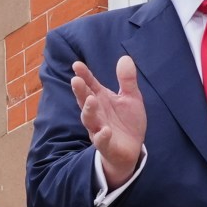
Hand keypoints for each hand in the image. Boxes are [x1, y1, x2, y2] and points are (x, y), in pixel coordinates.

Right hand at [71, 57, 147, 189]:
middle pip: (85, 101)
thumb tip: (125, 57)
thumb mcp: (131, 98)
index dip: (84, 75)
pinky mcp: (106, 145)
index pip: (90, 85)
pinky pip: (102, 141)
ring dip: (88, 111)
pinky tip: (105, 130)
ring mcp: (99, 129)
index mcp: (101, 99)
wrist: (131, 149)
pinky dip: (102, 136)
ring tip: (90, 101)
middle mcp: (97, 113)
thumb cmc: (126, 122)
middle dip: (80, 92)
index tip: (77, 65)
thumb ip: (127, 80)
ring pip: (90, 120)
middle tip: (76, 80)